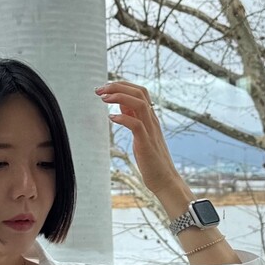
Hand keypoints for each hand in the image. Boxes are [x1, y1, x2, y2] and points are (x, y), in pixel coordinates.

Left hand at [95, 80, 180, 196]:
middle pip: (140, 92)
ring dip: (119, 97)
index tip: (105, 88)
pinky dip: (123, 118)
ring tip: (103, 98)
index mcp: (151, 117)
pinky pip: (136, 125)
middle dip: (118, 86)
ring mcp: (151, 131)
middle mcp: (152, 120)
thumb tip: (121, 106)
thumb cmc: (151, 159)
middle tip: (99, 90)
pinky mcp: (146, 143)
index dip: (122, 85)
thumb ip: (133, 119)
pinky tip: (111, 118)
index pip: (140, 91)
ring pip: (139, 104)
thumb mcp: (141, 134)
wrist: (165, 179)